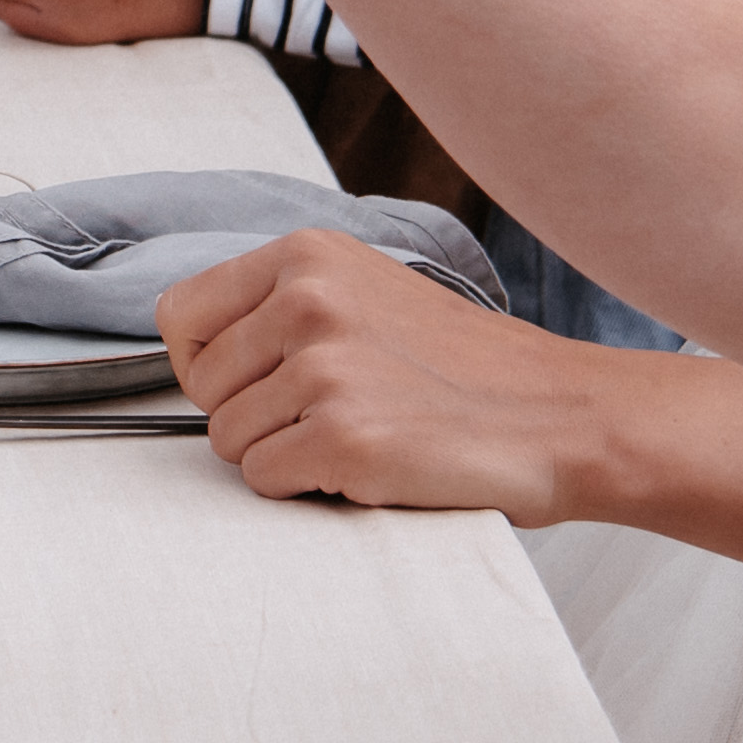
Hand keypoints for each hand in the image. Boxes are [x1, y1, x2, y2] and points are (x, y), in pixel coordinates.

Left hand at [161, 228, 630, 519]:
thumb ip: (286, 303)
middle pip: (200, 386)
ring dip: (281, 454)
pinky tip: (367, 465)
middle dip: (249, 414)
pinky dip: (306, 488)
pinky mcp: (343, 439)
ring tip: (357, 435)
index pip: (179, 314)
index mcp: (307, 255)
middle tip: (325, 415)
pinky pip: (265, 480)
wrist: (563, 415)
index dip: (204, 361)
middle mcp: (307, 301)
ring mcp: (324, 370)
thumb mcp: (369, 292)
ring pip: (227, 440)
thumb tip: (198, 346)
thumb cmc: (467, 367)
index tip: (249, 381)